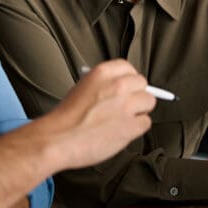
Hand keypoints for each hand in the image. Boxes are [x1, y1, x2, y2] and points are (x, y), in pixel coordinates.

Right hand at [38, 59, 153, 170]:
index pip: (129, 68)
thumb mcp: (82, 88)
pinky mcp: (131, 125)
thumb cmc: (66, 119)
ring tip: (122, 120)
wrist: (57, 139)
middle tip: (124, 106)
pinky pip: (146, 123)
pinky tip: (121, 131)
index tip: (125, 88)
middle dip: (135, 95)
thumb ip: (103, 86)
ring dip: (139, 111)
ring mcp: (127, 105)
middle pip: (142, 84)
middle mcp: (117, 85)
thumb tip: (121, 89)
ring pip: (149, 102)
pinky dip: (136, 129)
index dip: (128, 80)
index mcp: (102, 73)